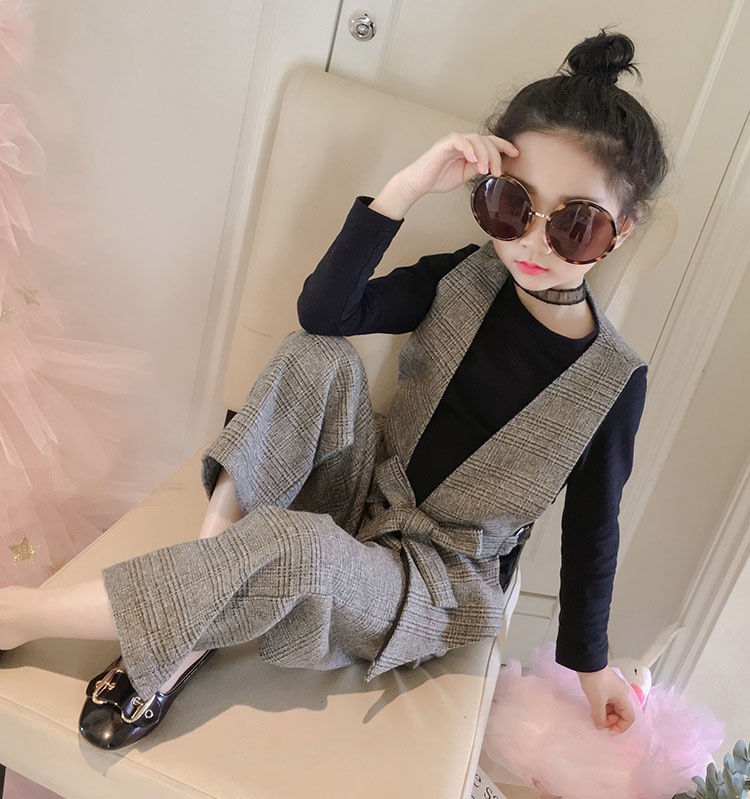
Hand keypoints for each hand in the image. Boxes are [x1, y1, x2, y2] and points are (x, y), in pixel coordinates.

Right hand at [370, 133, 518, 219]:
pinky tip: (474, 159)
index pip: (490, 142)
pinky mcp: (444, 144)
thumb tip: (492, 166)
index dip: (504, 146)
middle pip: (486, 140)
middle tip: (497, 172)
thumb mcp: (465, 175)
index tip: (515, 154)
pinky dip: (469, 148)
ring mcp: (453, 141)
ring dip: (484, 155)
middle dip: (495, 156)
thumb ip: (477, 167)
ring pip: (476, 139)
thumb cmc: (438, 178)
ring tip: (485, 170)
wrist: (419, 183)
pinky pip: (460, 141)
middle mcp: (463, 142)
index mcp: (469, 148)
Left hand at [577, 666, 635, 732]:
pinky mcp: (605, 686)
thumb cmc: (595, 679)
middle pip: (621, 714)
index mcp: (624, 697)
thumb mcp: (597, 701)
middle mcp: (621, 694)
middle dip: (612, 721)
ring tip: (595, 715)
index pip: (629, 718)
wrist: (586, 661)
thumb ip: (599, 717)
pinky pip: (607, 701)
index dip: (620, 727)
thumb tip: (600, 726)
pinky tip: (594, 707)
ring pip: (613, 708)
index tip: (609, 731)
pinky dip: (602, 707)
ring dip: (606, 714)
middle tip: (600, 723)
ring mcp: (613, 689)